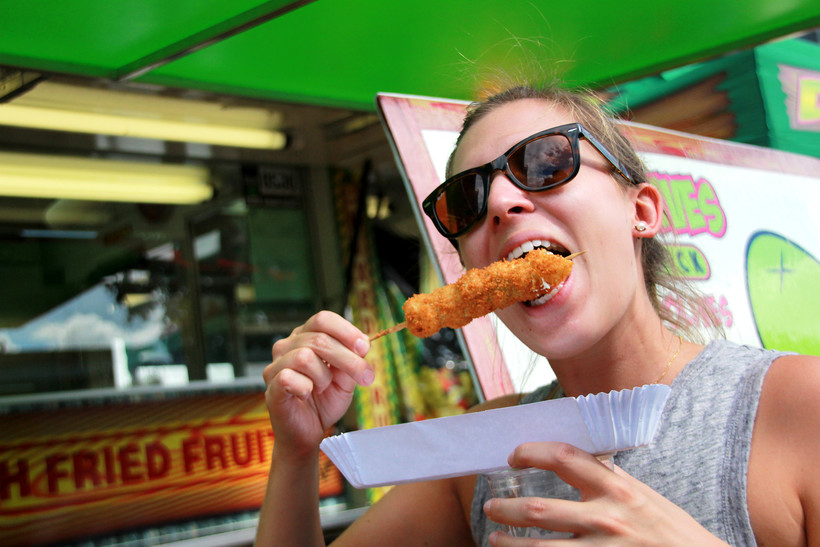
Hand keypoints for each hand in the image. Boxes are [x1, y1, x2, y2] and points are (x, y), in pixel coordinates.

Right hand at [263, 311, 372, 456]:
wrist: (308, 433)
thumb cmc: (324, 401)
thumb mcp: (346, 379)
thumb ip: (352, 360)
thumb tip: (362, 344)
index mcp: (305, 337)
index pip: (323, 319)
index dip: (346, 331)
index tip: (364, 347)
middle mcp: (287, 346)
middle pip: (319, 338)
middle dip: (348, 359)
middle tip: (365, 376)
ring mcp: (275, 366)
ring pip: (305, 356)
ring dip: (323, 376)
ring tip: (323, 388)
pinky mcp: (271, 386)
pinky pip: (289, 377)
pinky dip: (306, 388)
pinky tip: (306, 395)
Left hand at [483, 442, 728, 544]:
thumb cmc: (671, 530)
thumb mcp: (643, 495)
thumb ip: (610, 478)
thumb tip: (577, 461)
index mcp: (617, 488)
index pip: (564, 457)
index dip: (532, 451)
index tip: (514, 456)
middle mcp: (607, 518)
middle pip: (538, 510)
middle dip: (505, 509)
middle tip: (490, 507)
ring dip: (510, 545)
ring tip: (494, 539)